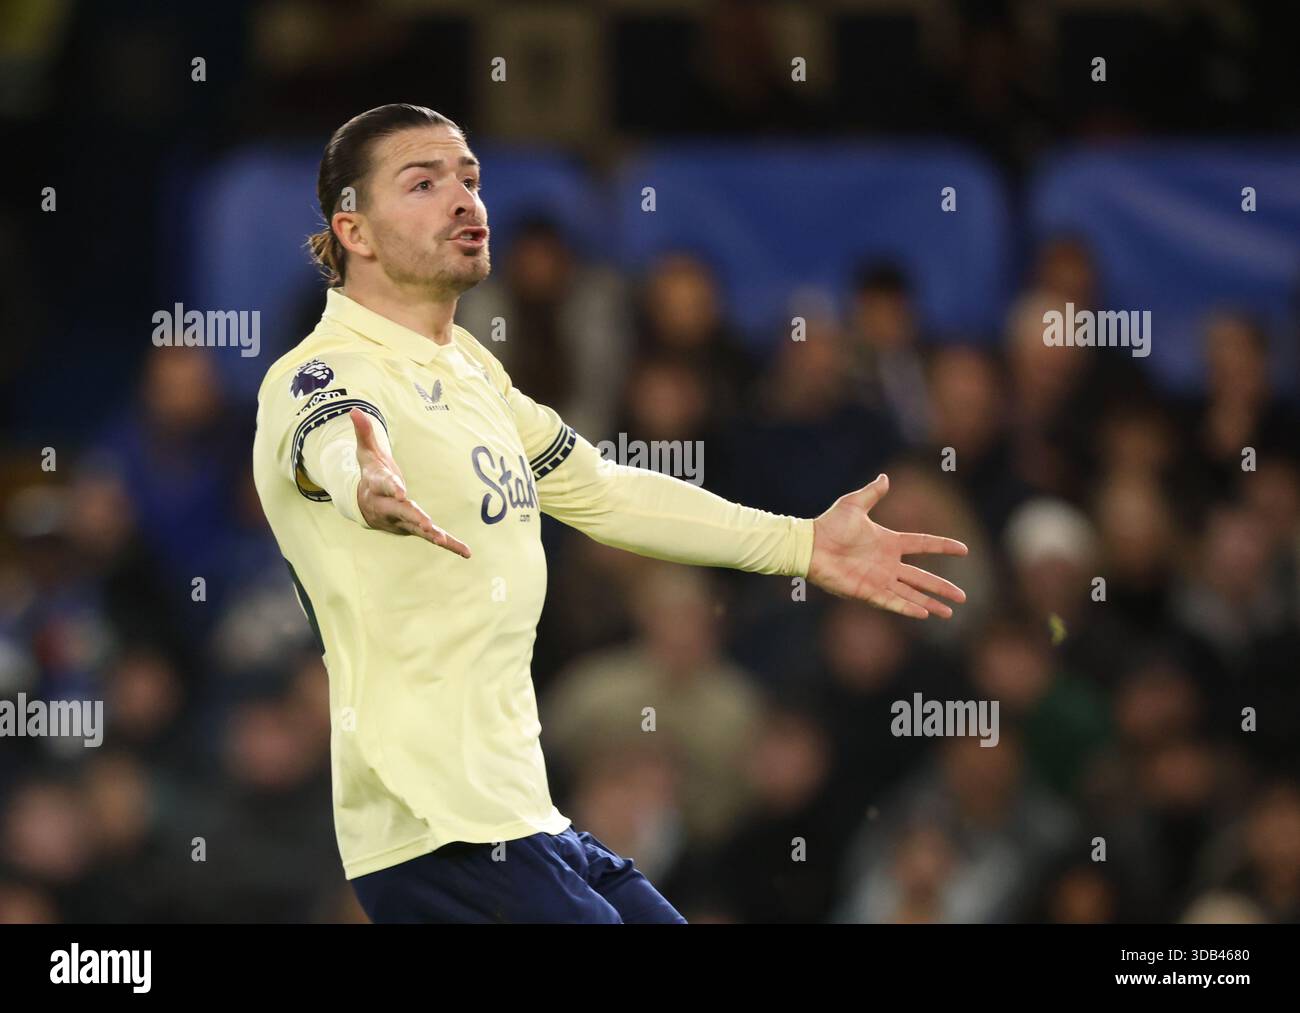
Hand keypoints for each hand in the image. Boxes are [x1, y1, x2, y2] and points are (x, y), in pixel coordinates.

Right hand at [350, 408, 471, 557]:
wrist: (365, 505)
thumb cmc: (371, 474)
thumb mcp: (367, 453)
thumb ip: (364, 433)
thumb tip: (354, 409)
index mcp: (378, 487)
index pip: (385, 486)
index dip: (393, 488)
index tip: (400, 491)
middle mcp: (389, 507)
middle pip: (403, 512)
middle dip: (415, 517)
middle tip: (427, 524)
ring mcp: (402, 521)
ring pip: (418, 529)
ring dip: (431, 535)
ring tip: (443, 541)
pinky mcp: (415, 528)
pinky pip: (433, 538)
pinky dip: (450, 545)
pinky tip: (466, 552)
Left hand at [807, 473, 966, 618]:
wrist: (810, 545)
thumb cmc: (829, 525)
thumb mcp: (854, 504)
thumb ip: (872, 493)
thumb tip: (885, 477)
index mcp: (889, 542)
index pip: (923, 545)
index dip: (943, 546)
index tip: (964, 550)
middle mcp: (888, 564)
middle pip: (923, 577)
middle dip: (943, 587)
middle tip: (963, 597)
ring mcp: (879, 579)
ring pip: (912, 594)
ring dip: (931, 603)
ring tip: (950, 612)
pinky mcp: (867, 591)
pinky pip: (893, 602)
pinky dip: (908, 608)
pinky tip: (925, 614)